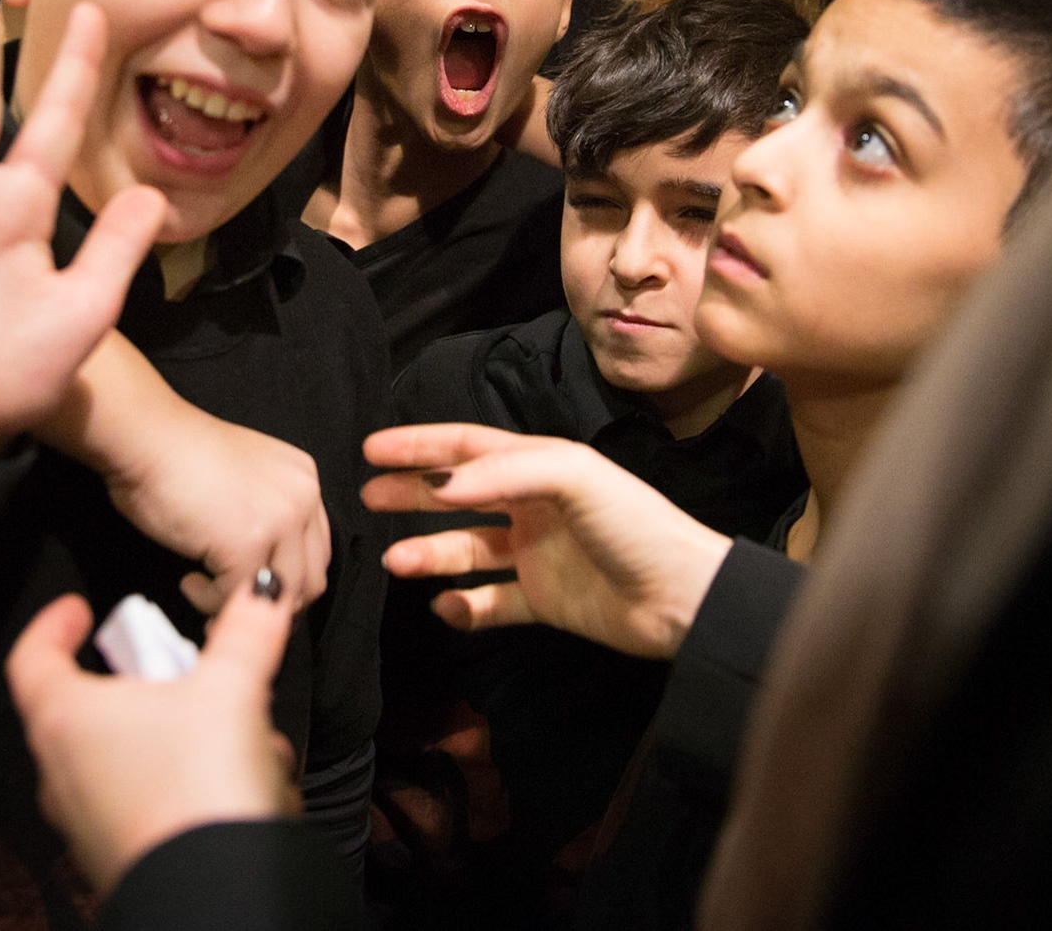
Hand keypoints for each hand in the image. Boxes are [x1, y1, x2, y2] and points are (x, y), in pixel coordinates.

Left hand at [6, 579, 297, 893]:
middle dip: (145, 685)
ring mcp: (85, 819)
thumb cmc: (196, 791)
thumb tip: (260, 594)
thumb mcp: (231, 690)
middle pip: (87, 706)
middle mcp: (61, 771)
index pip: (32, 657)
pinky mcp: (116, 853)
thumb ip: (246, 634)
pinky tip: (238, 784)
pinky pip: (145, 800)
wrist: (212, 891)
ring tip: (235, 733)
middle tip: (180, 670)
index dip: (52, 624)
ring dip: (179, 736)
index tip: (77, 610)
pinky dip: (187, 782)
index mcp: (66, 719)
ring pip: (126, 755)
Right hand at [103, 394, 332, 615]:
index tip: (256, 594)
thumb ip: (266, 516)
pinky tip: (190, 581)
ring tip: (206, 592)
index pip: (316, 551)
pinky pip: (240, 596)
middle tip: (234, 605)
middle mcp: (304, 497)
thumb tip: (264, 569)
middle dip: (273, 604)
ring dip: (243, 604)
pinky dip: (211, 601)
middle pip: (311, 579)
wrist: (147, 439)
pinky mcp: (249, 542)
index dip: (287, 582)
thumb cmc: (177, 459)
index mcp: (304, 480)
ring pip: (283, 595)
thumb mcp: (243, 483)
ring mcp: (281, 519)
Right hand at [365, 424, 732, 658]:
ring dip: (430, 552)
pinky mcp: (544, 601)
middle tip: (367, 498)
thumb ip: (507, 474)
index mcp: (544, 466)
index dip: (421, 445)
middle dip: (412, 494)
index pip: (469, 447)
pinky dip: (464, 606)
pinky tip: (446, 604)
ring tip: (397, 562)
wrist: (684, 597)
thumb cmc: (639, 526)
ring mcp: (537, 554)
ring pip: (468, 549)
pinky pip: (490, 603)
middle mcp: (536, 506)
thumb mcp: (577, 479)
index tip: (373, 449)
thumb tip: (442, 483)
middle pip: (459, 494)